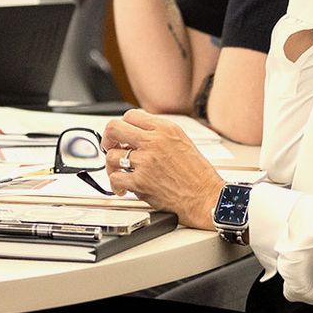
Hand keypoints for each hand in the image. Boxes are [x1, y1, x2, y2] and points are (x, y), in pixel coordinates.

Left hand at [102, 109, 224, 228]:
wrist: (205, 197)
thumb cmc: (197, 174)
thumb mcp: (181, 141)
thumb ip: (159, 133)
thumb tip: (136, 133)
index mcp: (165, 129)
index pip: (130, 116)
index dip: (122, 126)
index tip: (120, 135)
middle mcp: (154, 142)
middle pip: (114, 129)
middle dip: (107, 139)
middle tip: (109, 147)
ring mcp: (145, 162)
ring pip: (112, 156)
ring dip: (111, 166)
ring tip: (118, 172)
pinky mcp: (140, 182)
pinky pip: (115, 179)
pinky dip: (116, 185)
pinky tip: (122, 188)